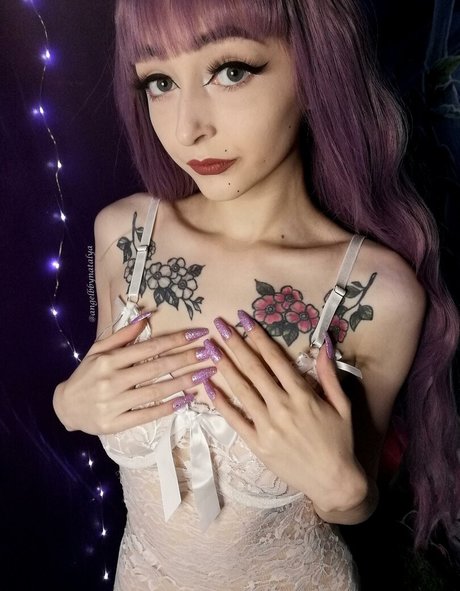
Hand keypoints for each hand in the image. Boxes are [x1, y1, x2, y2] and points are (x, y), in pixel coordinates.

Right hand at [52, 315, 213, 434]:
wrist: (65, 408)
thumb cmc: (86, 375)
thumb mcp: (98, 350)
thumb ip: (123, 335)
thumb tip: (147, 316)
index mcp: (109, 360)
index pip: (149, 347)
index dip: (176, 339)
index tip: (198, 334)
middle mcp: (112, 380)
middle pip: (157, 367)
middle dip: (186, 359)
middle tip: (209, 354)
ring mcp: (114, 403)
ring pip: (156, 391)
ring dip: (183, 383)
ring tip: (205, 375)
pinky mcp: (116, 423)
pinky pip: (147, 415)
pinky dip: (168, 408)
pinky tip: (186, 401)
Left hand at [204, 311, 367, 513]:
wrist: (334, 481)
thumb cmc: (340, 440)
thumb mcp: (342, 404)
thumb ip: (329, 374)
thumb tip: (325, 343)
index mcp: (303, 395)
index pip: (275, 358)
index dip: (258, 336)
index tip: (244, 319)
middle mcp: (282, 407)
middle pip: (254, 369)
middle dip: (235, 344)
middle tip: (219, 325)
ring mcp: (267, 426)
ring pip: (241, 390)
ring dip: (224, 366)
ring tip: (209, 347)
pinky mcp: (257, 444)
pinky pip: (235, 420)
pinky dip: (221, 403)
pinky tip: (209, 386)